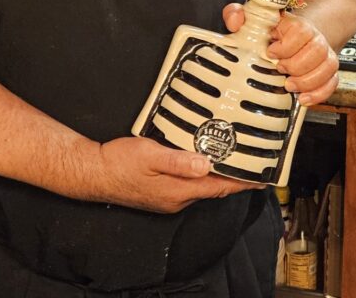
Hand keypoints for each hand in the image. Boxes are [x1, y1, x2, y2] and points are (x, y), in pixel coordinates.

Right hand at [91, 137, 260, 213]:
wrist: (94, 173)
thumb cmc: (120, 162)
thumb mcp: (150, 155)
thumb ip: (179, 161)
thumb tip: (206, 164)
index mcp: (178, 191)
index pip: (219, 188)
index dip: (242, 183)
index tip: (261, 179)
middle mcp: (177, 199)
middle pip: (214, 189)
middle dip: (234, 178)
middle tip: (251, 164)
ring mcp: (168, 199)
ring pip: (202, 187)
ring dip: (218, 176)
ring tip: (233, 161)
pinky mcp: (161, 195)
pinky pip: (189, 186)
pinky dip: (202, 176)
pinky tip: (204, 164)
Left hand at [223, 4, 339, 106]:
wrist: (297, 35)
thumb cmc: (272, 31)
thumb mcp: (252, 20)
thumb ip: (237, 14)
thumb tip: (235, 20)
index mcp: (296, 24)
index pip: (302, 30)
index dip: (287, 45)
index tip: (271, 52)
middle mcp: (314, 38)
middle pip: (317, 50)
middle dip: (296, 65)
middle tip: (280, 69)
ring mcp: (324, 55)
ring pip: (328, 66)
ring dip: (308, 80)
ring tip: (290, 85)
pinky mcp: (328, 71)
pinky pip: (333, 82)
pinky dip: (319, 93)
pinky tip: (303, 98)